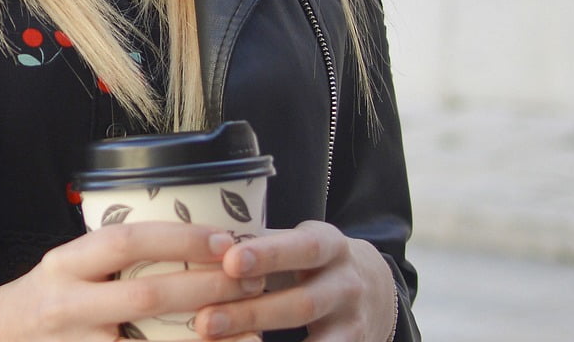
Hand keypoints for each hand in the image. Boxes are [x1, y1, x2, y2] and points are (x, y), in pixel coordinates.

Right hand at [0, 223, 267, 341]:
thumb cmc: (40, 302)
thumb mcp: (65, 268)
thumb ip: (111, 260)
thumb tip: (188, 243)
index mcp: (65, 265)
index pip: (127, 242)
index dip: (180, 238)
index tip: (225, 239)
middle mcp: (68, 305)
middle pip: (148, 295)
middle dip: (208, 287)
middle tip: (252, 281)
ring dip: (209, 338)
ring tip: (254, 331)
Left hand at [195, 222, 396, 340]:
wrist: (374, 288)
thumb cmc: (311, 261)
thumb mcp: (296, 242)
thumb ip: (259, 242)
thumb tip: (199, 244)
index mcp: (329, 244)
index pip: (301, 247)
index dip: (267, 255)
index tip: (230, 262)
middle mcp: (346, 284)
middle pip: (301, 303)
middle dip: (252, 313)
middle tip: (206, 320)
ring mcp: (352, 322)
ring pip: (313, 338)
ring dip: (262, 341)